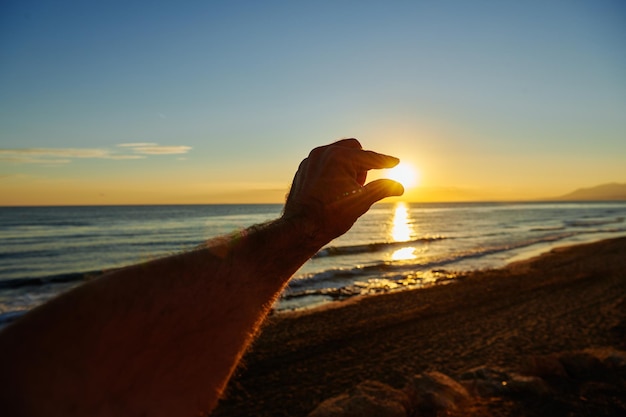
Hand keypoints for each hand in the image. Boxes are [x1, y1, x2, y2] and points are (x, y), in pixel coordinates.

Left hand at [284, 138, 403, 243]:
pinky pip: (323, 161)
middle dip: (362, 162)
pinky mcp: (303, 168)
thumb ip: (381, 189)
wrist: (299, 229)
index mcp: (340, 157)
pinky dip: (333, 169)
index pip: (369, 157)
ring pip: (337, 153)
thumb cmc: (330, 216)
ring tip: (348, 187)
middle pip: (353, 148)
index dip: (385, 161)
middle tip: (362, 183)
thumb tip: (400, 187)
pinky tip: (334, 188)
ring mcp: (310, 160)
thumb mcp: (361, 202)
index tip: (395, 162)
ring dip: (348, 165)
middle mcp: (323, 153)